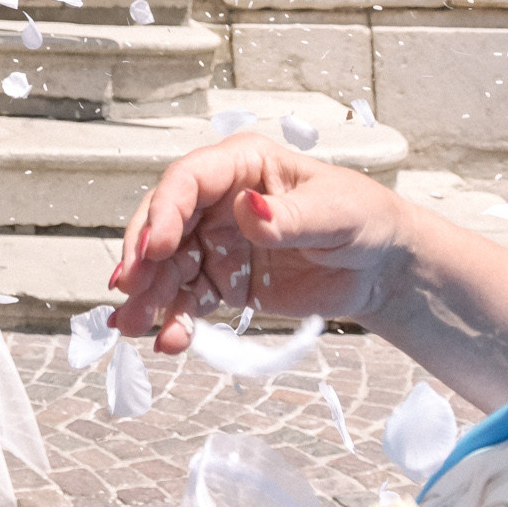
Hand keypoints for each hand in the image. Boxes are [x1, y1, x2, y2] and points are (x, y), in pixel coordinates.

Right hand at [108, 135, 412, 355]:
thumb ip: (288, 216)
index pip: (188, 179)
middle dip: (142, 256)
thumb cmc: (362, 219)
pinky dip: (176, 320)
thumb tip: (249, 208)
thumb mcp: (334, 213)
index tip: (156, 247)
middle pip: (164, 222)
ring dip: (149, 295)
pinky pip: (191, 299)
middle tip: (128, 289)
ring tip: (134, 326)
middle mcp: (219, 200)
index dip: (165, 210)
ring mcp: (217, 241)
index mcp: (241, 165)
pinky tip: (169, 341)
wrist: (380, 267)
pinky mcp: (224, 280)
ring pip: (169, 265)